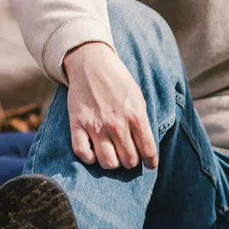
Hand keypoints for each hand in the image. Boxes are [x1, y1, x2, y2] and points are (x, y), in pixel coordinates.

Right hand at [62, 41, 158, 169]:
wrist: (92, 64)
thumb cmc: (118, 82)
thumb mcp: (138, 99)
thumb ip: (142, 123)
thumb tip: (145, 149)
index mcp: (136, 116)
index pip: (148, 151)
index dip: (150, 162)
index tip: (149, 164)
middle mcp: (117, 124)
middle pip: (128, 161)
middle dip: (130, 161)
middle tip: (128, 155)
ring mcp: (96, 125)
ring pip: (107, 163)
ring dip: (112, 162)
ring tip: (112, 154)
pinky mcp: (77, 125)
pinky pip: (83, 154)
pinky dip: (89, 158)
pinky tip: (94, 151)